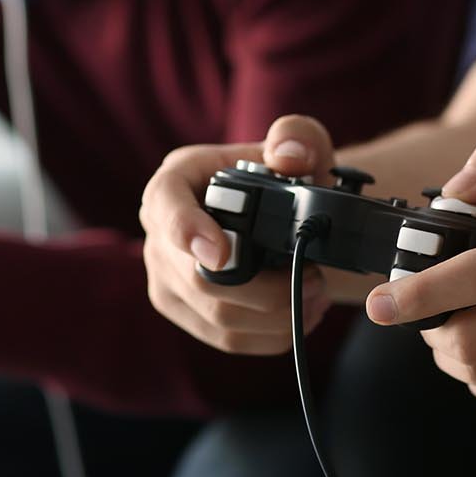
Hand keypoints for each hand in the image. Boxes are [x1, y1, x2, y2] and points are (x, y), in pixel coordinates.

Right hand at [140, 116, 337, 354]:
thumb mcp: (298, 144)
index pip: (165, 204)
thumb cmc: (282, 175)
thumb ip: (298, 136)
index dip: (186, 229)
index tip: (220, 253)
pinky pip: (225, 339)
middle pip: (198, 278)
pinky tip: (301, 316)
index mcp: (177, 181)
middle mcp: (159, 232)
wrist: (278, 215)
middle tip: (315, 279)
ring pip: (216, 317)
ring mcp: (165, 277)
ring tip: (316, 297)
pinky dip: (271, 336)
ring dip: (276, 317)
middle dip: (265, 290)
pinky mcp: (185, 311)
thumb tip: (288, 156)